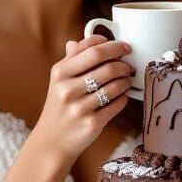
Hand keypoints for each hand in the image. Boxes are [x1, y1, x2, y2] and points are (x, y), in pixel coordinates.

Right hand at [33, 35, 134, 164]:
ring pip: (115, 85)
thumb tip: (78, 41)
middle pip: (108, 67)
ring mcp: (80, 107)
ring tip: (126, 80)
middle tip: (128, 65)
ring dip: (126, 80)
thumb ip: (70, 59)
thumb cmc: (59, 106)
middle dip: (124, 64)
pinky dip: (124, 97)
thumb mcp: (58, 80)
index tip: (124, 46)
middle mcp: (67, 89)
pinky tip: (122, 95)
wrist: (52, 141)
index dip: (114, 46)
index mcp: (60, 73)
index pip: (93, 51)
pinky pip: (118, 104)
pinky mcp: (92, 123)